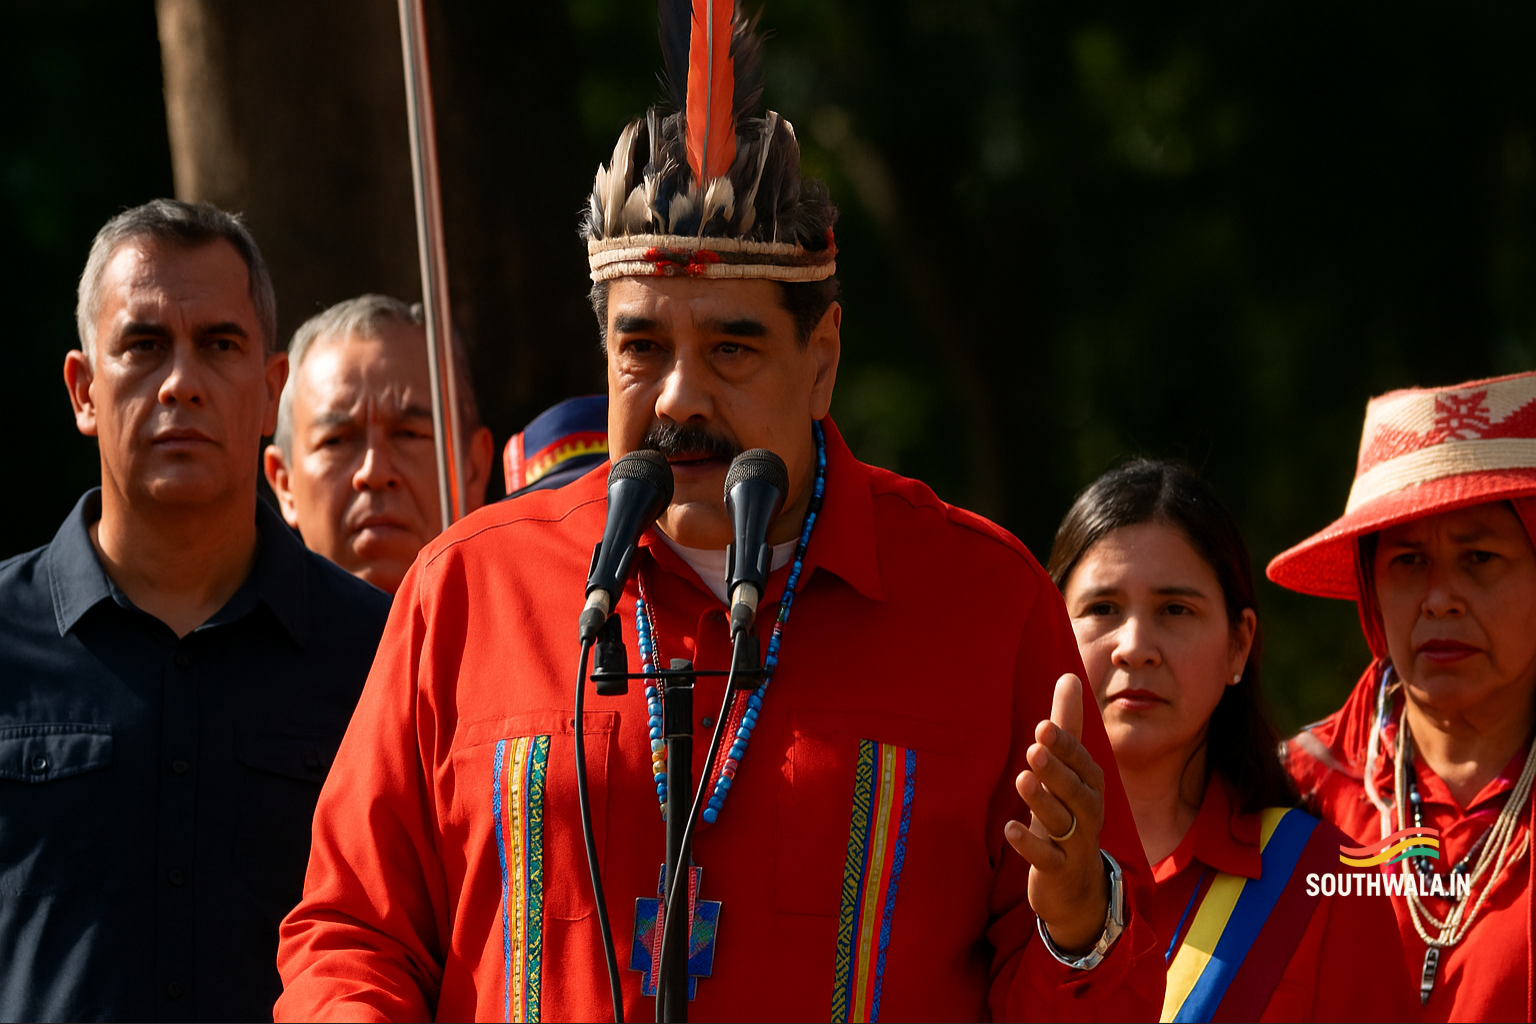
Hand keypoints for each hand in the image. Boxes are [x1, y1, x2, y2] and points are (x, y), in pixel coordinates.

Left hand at [1005, 673, 1108, 952]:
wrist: (1078, 886)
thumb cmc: (1069, 816)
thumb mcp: (1068, 772)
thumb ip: (1067, 727)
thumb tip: (1069, 675)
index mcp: (1090, 786)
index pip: (1083, 763)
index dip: (1066, 747)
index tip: (1043, 726)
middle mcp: (1088, 814)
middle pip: (1077, 791)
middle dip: (1057, 769)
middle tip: (1034, 748)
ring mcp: (1075, 844)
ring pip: (1063, 821)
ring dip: (1043, 800)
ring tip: (1021, 778)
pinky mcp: (1058, 871)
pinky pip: (1047, 858)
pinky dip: (1030, 844)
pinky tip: (1008, 829)